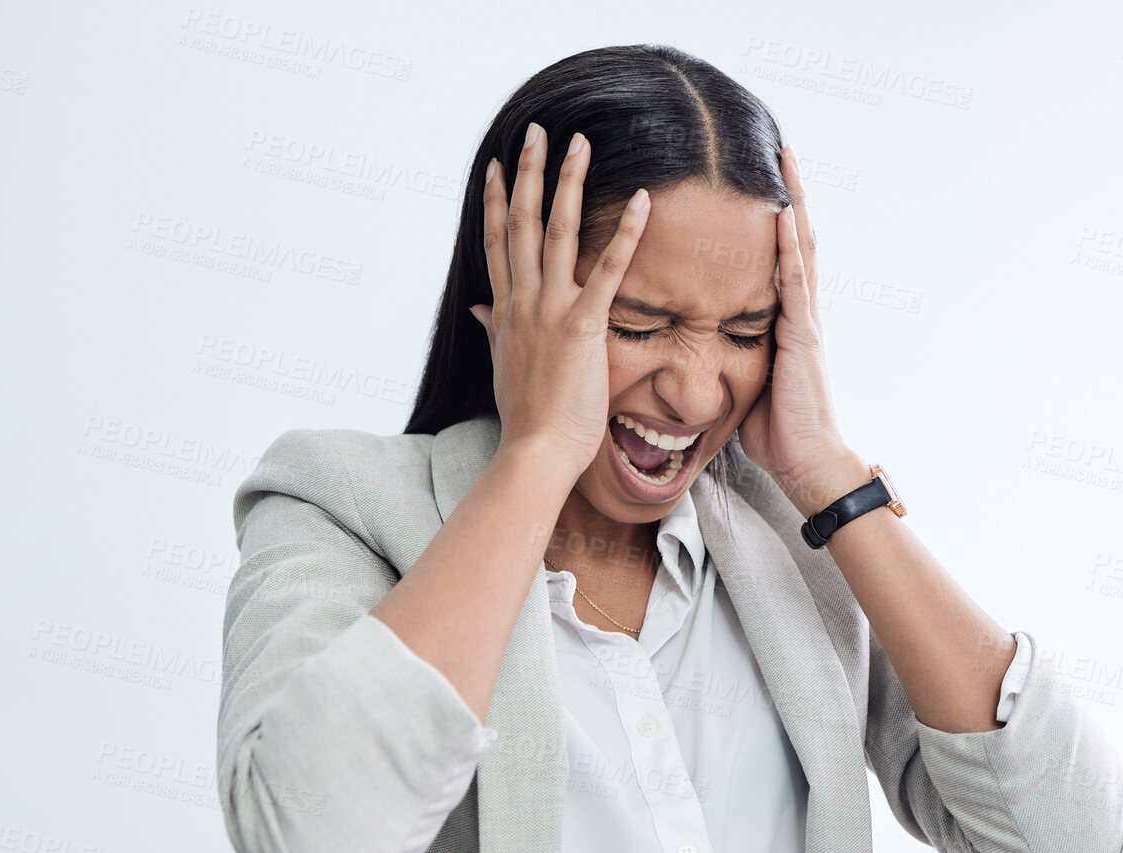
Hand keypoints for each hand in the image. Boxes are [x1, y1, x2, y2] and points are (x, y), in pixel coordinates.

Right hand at [469, 122, 651, 482]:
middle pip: (520, 222)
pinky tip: (643, 201)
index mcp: (506, 312)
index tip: (495, 166)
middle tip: (537, 131)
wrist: (535, 451)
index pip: (496, 243)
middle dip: (528, 173)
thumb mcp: (502, 368)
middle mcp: (522, 302)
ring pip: (556, 232)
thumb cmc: (526, 419)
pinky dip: (626, 234)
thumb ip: (494, 331)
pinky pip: (607, 270)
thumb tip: (479, 310)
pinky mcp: (583, 326)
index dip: (493, 201)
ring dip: (567, 183)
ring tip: (580, 143)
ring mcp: (550, 310)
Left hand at [736, 145, 858, 510]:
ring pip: (800, 248)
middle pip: (796, 239)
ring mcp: (806, 321)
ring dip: (794, 202)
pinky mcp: (803, 337)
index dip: (774, 219)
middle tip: (782, 148)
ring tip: (786, 160)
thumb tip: (704, 353)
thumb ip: (735, 359)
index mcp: (786, 323)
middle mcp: (801, 313)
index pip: (780, 259)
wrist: (808, 463)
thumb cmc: (779, 435)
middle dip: (790, 193)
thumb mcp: (749, 387)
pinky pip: (796, 283)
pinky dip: (789, 247)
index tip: (763, 182)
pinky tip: (783, 214)